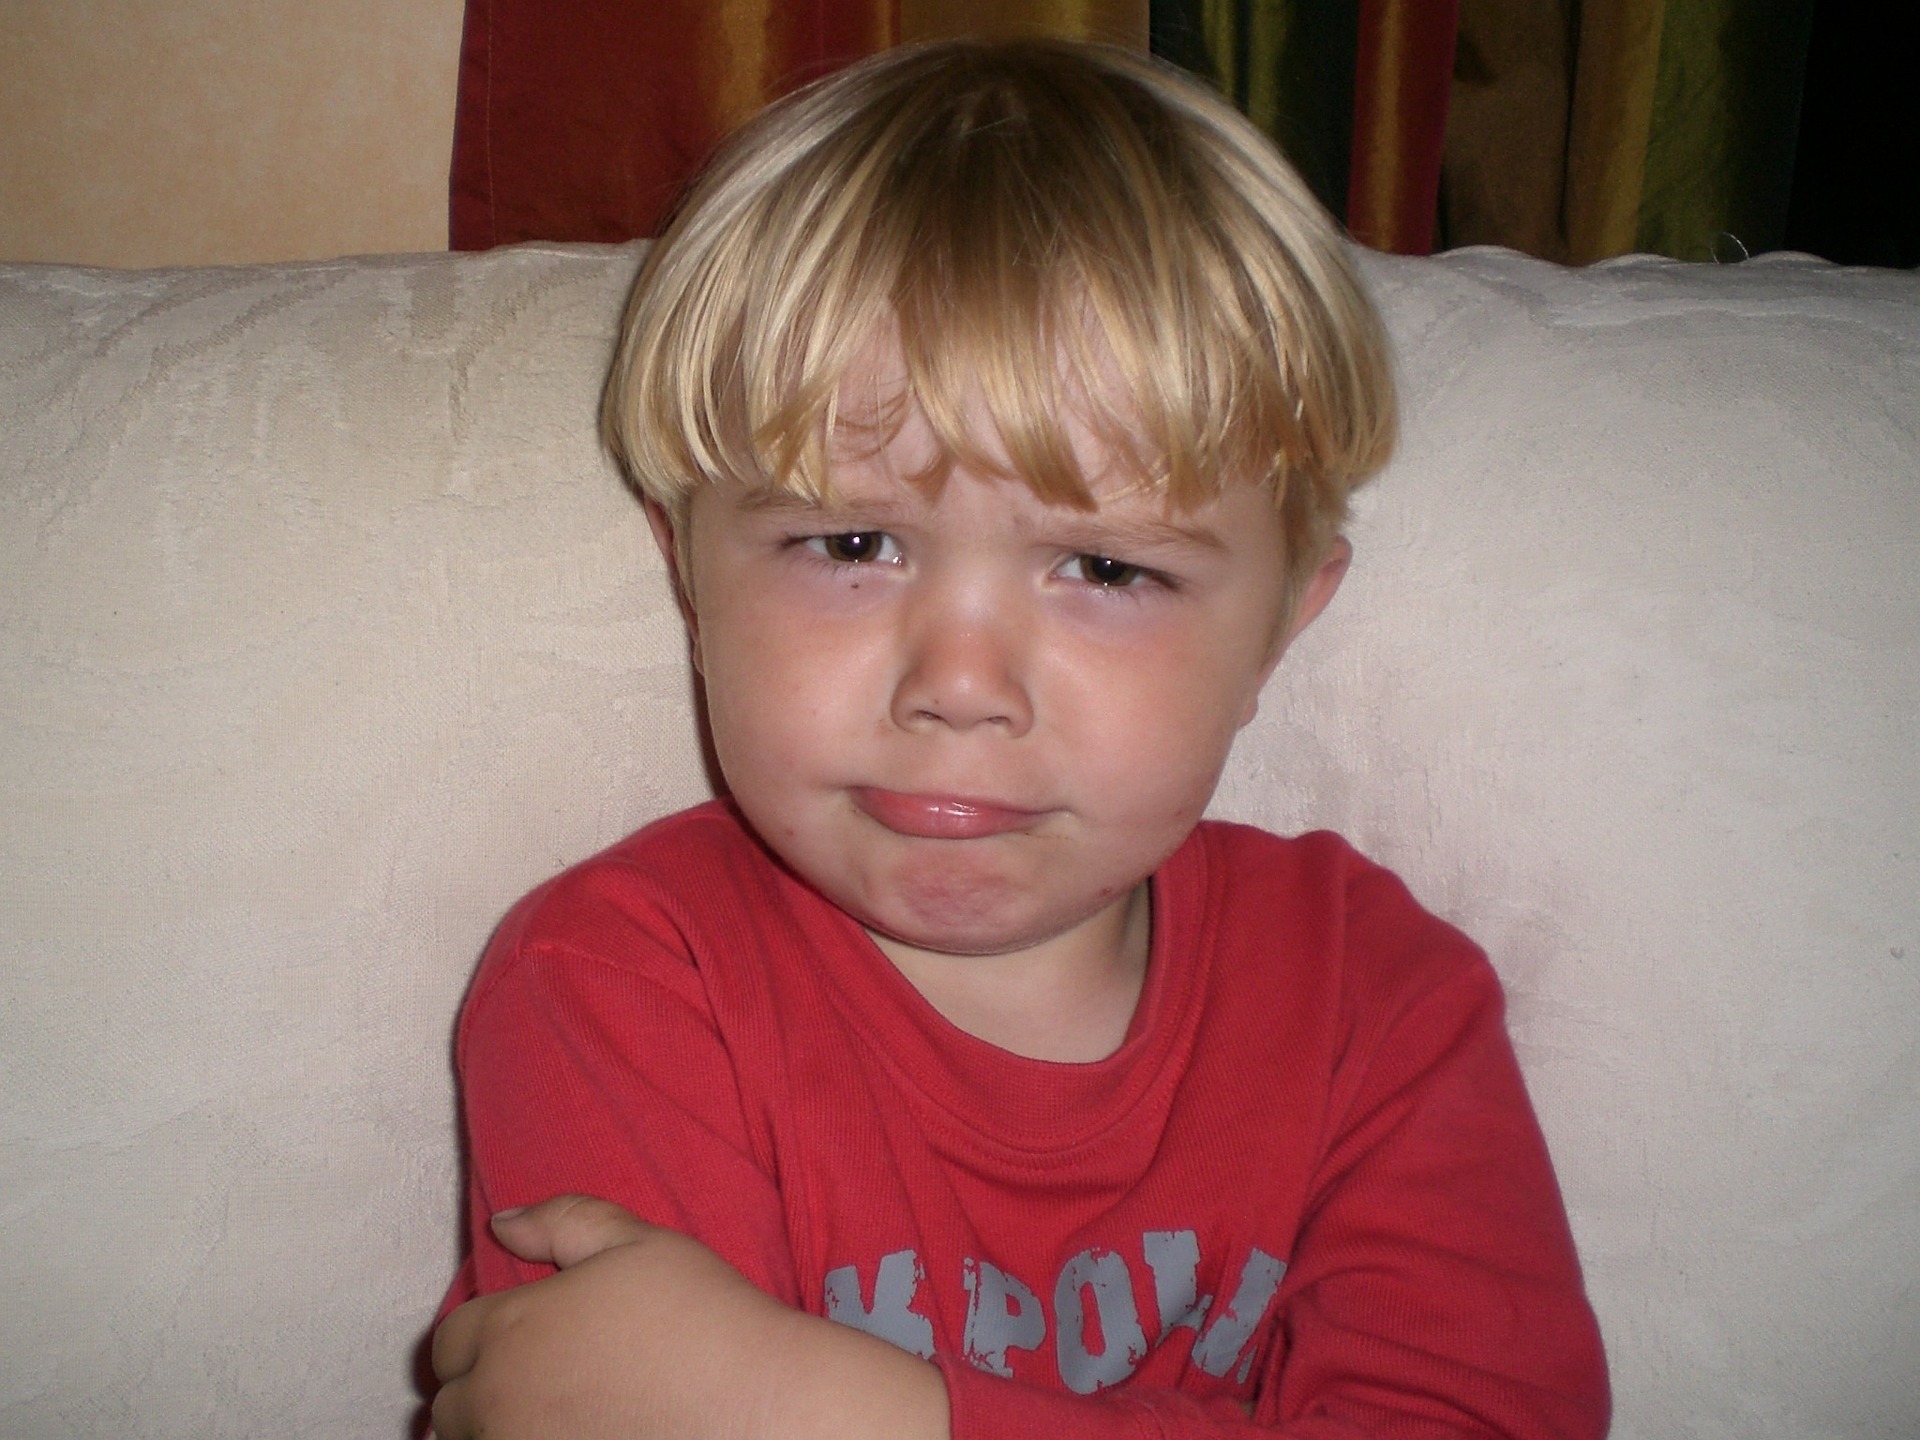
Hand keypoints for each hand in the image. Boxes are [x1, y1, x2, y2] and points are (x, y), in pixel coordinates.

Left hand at [431, 1195, 803, 1439]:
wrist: (757, 1406)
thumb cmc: (702, 1317)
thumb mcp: (636, 1242)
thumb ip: (561, 1221)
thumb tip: (502, 1223)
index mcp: (512, 1331)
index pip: (448, 1342)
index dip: (477, 1334)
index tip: (516, 1337)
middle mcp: (501, 1402)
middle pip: (451, 1406)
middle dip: (480, 1387)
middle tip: (533, 1376)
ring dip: (496, 1427)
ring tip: (548, 1411)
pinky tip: (573, 1431)